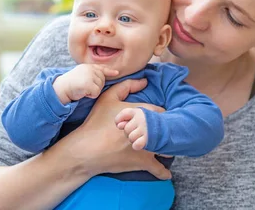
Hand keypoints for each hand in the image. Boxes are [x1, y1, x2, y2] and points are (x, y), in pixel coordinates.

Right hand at [53, 64, 118, 103]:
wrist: (61, 88)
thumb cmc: (70, 84)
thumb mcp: (80, 74)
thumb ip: (90, 73)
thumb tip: (102, 75)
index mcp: (87, 66)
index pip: (101, 67)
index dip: (109, 71)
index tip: (116, 73)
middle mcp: (89, 69)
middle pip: (102, 79)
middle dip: (97, 85)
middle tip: (85, 87)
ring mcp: (89, 75)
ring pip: (100, 86)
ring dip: (93, 91)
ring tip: (83, 89)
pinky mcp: (89, 83)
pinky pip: (96, 92)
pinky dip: (91, 95)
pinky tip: (84, 93)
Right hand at [54, 78, 170, 179]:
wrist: (87, 149)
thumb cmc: (97, 122)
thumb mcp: (108, 98)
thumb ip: (127, 86)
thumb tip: (145, 81)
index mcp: (142, 113)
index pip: (162, 112)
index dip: (162, 115)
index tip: (161, 118)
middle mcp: (148, 130)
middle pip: (167, 129)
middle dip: (167, 131)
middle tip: (165, 132)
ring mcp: (147, 147)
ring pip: (167, 148)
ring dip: (166, 148)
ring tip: (164, 148)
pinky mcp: (142, 163)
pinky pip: (159, 169)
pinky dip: (163, 172)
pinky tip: (166, 173)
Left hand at [115, 108, 147, 149]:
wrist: (168, 127)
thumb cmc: (149, 122)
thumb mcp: (138, 115)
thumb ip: (126, 118)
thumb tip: (118, 125)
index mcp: (138, 111)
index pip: (124, 114)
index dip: (119, 120)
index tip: (120, 124)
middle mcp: (141, 119)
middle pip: (126, 129)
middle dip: (128, 132)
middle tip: (135, 132)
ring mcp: (145, 129)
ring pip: (131, 137)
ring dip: (133, 140)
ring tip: (139, 137)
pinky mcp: (148, 139)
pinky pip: (136, 145)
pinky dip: (137, 145)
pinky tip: (140, 143)